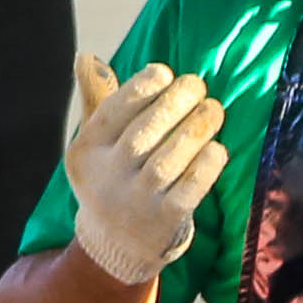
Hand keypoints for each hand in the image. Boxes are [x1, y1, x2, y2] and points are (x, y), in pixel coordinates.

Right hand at [63, 53, 227, 284]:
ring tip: (213, 109)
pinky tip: (217, 148)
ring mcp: (135, 202)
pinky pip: (189, 190)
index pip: (112, 113)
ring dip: (195, 129)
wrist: (116, 246)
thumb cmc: (113, 177)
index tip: (165, 73)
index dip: (141, 88)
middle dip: (174, 103)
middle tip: (197, 85)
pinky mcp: (163, 221)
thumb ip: (97, 99)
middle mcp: (106, 178)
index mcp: (87, 151)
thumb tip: (85, 57)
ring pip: (168, 161)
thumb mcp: (96, 143)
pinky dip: (205, 166)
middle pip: (142, 134)